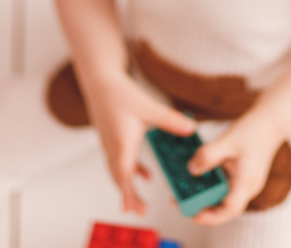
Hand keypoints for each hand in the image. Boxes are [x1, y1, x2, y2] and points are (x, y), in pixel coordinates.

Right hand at [84, 72, 196, 214]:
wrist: (99, 80)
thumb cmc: (120, 92)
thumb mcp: (148, 106)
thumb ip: (170, 120)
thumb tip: (191, 130)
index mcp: (122, 143)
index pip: (124, 176)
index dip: (130, 194)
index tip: (135, 209)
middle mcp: (113, 147)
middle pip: (119, 178)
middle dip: (128, 196)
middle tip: (139, 211)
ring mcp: (110, 143)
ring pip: (118, 171)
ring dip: (127, 185)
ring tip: (138, 201)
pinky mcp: (111, 138)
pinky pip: (120, 160)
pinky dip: (131, 170)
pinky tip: (145, 174)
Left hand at [188, 111, 284, 225]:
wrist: (270, 122)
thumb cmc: (252, 131)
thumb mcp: (226, 140)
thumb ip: (208, 156)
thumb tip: (192, 170)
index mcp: (246, 181)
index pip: (230, 209)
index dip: (211, 216)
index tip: (194, 215)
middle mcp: (247, 188)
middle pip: (224, 208)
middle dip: (202, 207)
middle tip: (179, 200)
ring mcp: (246, 184)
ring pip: (224, 198)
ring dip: (205, 197)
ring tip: (184, 190)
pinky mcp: (242, 178)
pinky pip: (225, 187)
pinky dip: (211, 186)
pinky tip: (199, 177)